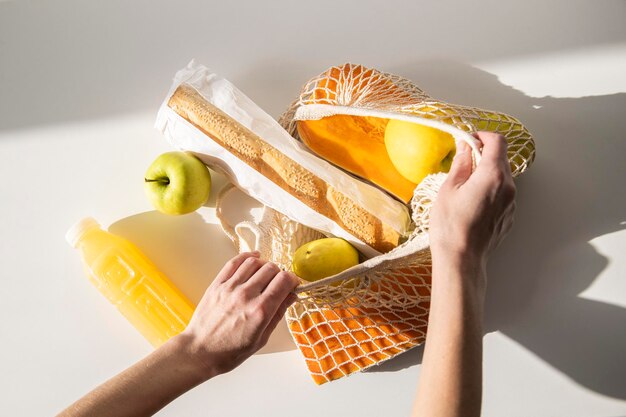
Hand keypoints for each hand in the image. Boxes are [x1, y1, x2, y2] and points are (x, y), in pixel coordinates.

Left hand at [181, 252, 299, 377]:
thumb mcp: (261, 338)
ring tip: (266, 273)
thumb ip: (277, 314)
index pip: (284, 281)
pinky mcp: (217, 284)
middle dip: (280, 273)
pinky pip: (234, 262)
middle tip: (279, 282)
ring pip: (254, 262)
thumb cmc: (230, 351)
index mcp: (260, 311)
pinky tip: (254, 258)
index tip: (293, 284)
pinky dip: (247, 257)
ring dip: (265, 265)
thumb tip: (291, 296)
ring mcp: (230, 288)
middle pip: (271, 268)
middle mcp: (246, 296)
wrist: (200, 352)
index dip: (293, 279)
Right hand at [429, 132, 515, 270]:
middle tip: (462, 162)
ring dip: (486, 174)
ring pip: (502, 177)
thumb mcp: (449, 188)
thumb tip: (465, 147)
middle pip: (501, 159)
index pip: (498, 141)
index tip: (468, 140)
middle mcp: (509, 187)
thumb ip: (461, 163)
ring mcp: (512, 203)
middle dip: (483, 155)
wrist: (461, 258)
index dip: (482, 136)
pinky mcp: (509, 216)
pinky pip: (502, 194)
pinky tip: (472, 203)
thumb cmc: (451, 225)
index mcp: (493, 175)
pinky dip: (490, 190)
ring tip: (464, 186)